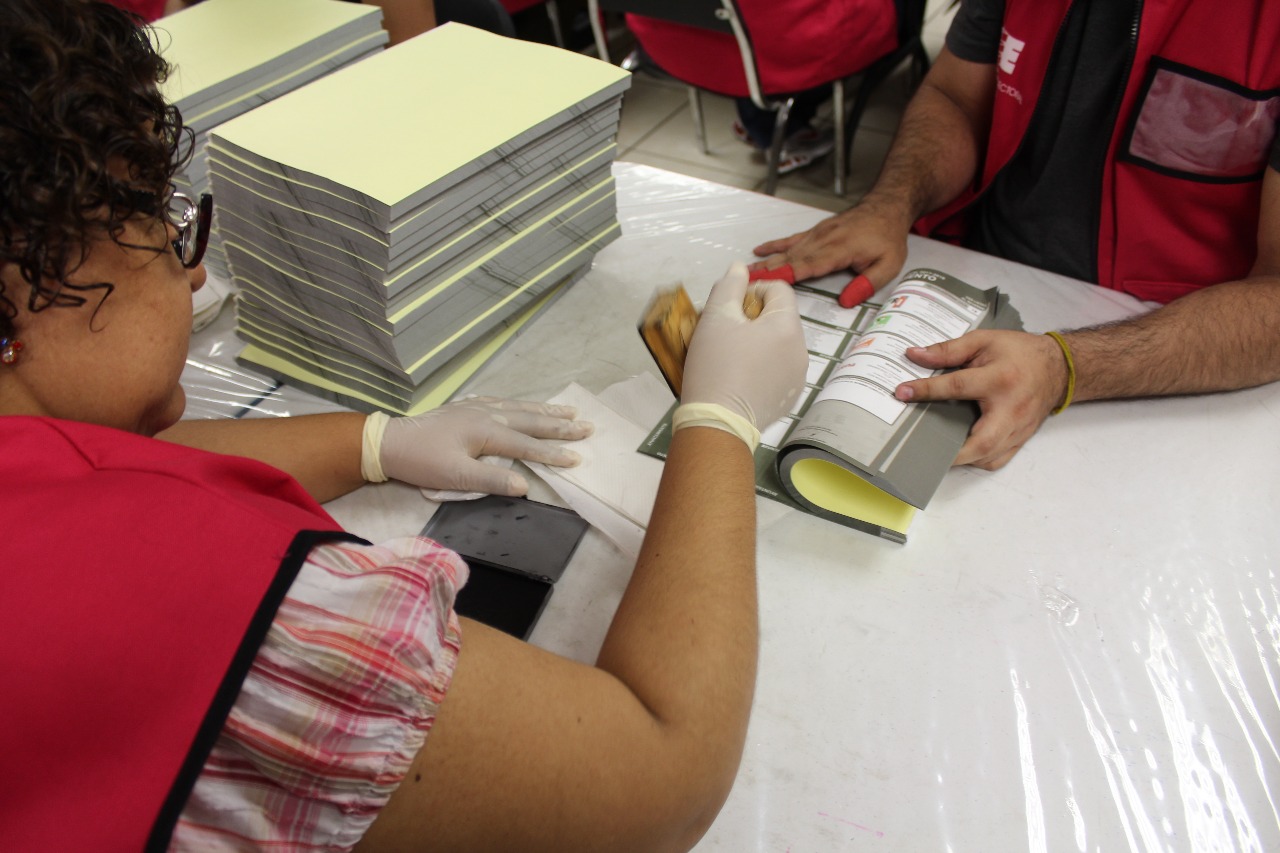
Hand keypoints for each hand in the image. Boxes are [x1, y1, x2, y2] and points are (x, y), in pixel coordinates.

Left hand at [380, 397, 592, 494]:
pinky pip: (504, 402)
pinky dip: (522, 404)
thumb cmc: (422, 461)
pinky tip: (526, 405)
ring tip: (568, 411)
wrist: (390, 441)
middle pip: (530, 420)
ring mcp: (477, 408)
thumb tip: (525, 486)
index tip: (577, 458)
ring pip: (519, 407)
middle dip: (559, 426)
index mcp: (486, 432)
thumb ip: (492, 480)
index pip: (527, 445)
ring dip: (545, 411)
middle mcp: (487, 414)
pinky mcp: (466, 408)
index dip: (553, 454)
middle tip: (587, 426)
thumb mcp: (456, 477)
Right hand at [681, 262, 807, 429]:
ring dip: (757, 342)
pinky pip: (777, 370)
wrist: (718, 423)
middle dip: (753, 318)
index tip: (729, 306)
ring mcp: (798, 376)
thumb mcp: (715, 318)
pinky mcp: (789, 397)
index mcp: (787, 326)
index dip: (752, 289)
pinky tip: (739, 378)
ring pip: (778, 345)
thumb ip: (729, 286)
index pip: (778, 289)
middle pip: (779, 318)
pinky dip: (761, 367)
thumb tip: (739, 268)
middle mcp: (801, 350)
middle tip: (724, 332)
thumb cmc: (716, 366)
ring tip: (730, 356)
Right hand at [749, 196, 911, 287]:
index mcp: (839, 250)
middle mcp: (824, 240)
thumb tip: (846, 301)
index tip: (767, 282)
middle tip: (745, 281)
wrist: (887, 207)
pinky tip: (760, 250)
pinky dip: (774, 244)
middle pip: (790, 258)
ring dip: (766, 261)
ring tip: (747, 271)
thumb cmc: (888, 237)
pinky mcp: (816, 231)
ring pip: (787, 249)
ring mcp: (817, 234)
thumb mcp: (889, 265)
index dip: (786, 274)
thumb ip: (867, 284)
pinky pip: (791, 238)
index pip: (808, 265)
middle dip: (767, 270)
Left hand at [894, 330, 1068, 469]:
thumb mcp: (984, 341)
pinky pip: (997, 461)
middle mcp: (1011, 409)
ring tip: (935, 450)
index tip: (902, 392)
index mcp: (1000, 380)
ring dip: (961, 459)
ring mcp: (1018, 429)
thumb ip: (949, 349)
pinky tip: (960, 452)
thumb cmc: (1019, 353)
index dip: (926, 390)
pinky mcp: (1020, 440)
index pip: (957, 387)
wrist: (1057, 368)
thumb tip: (915, 355)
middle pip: (981, 441)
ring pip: (988, 457)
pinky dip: (977, 461)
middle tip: (921, 447)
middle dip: (950, 451)